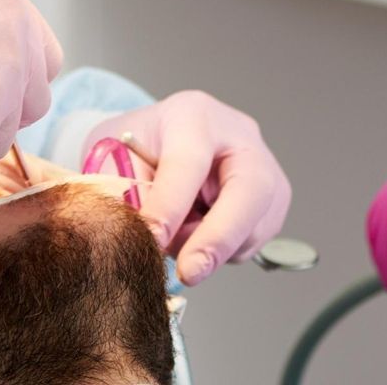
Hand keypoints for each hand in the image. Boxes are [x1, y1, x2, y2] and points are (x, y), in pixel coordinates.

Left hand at [85, 91, 290, 285]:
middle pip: (249, 189)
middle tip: (189, 271)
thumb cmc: (135, 146)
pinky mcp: (275, 199)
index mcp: (192, 115)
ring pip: (253, 225)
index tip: (152, 239)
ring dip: (212, 248)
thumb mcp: (111, 155)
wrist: (159, 142)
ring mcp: (265, 166)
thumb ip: (122, 190)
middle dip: (218, 237)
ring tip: (175, 235)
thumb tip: (137, 234)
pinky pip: (253, 240)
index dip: (171, 205)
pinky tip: (197, 231)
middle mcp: (239, 135)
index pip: (188, 162)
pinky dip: (222, 251)